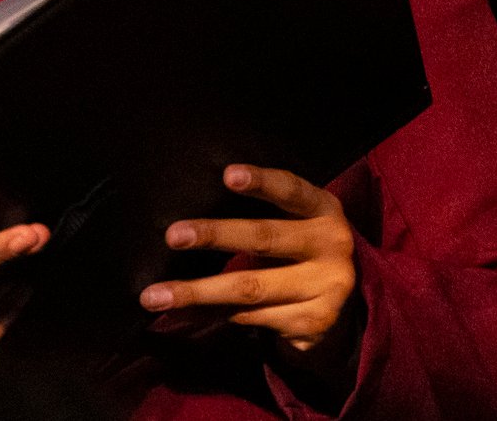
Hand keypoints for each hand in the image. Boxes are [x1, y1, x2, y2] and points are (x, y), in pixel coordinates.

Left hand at [143, 164, 360, 375]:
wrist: (343, 310)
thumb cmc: (302, 256)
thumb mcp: (298, 228)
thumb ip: (265, 219)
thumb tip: (193, 226)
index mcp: (326, 211)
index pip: (293, 192)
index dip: (262, 182)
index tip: (229, 175)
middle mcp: (333, 244)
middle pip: (266, 238)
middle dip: (217, 235)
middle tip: (174, 235)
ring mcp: (326, 285)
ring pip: (250, 287)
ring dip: (198, 290)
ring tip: (154, 295)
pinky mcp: (312, 321)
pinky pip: (250, 316)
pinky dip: (213, 314)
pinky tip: (185, 314)